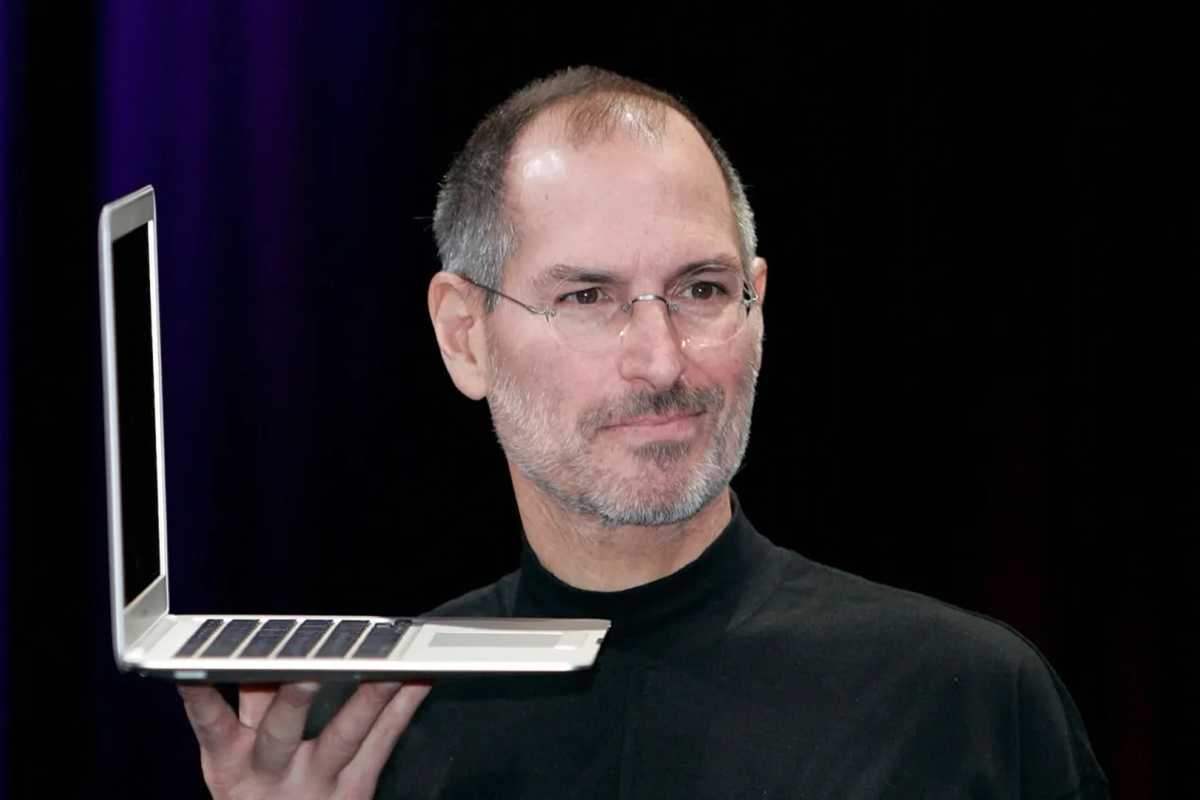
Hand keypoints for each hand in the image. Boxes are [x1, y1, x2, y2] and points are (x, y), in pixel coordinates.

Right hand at [178, 680, 430, 799]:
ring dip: (367, 697)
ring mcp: (318, 780)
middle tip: (307, 671)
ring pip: (342, 735)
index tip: (196, 666)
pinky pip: (383, 742)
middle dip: (293, 698)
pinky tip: (421, 679)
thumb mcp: (231, 761)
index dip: (202, 695)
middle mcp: (274, 770)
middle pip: (280, 730)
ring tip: (389, 667)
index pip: (213, 722)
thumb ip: (247, 705)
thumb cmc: (256, 794)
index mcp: (231, 761)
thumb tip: (257, 648)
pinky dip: (404, 707)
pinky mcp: (355, 788)